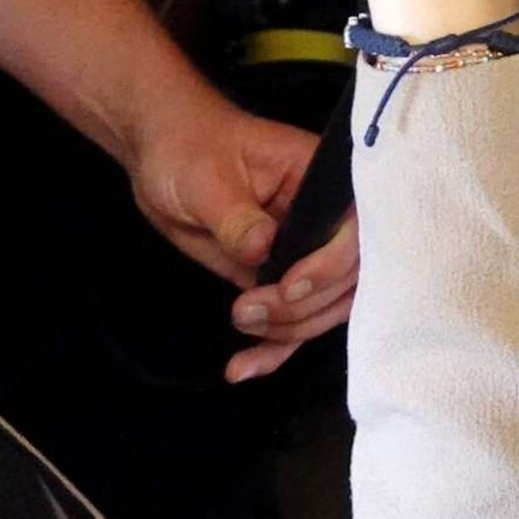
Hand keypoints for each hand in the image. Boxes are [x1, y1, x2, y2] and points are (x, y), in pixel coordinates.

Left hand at [121, 91, 363, 381]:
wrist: (164, 158)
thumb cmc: (191, 149)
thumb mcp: (207, 179)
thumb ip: (238, 216)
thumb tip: (263, 250)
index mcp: (322, 182)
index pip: (355, 230)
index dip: (331, 265)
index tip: (289, 286)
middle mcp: (324, 220)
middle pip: (347, 280)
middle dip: (302, 306)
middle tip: (248, 309)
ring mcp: (303, 253)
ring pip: (323, 308)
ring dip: (286, 330)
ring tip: (239, 321)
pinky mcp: (277, 279)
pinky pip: (290, 322)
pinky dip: (271, 350)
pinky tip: (241, 368)